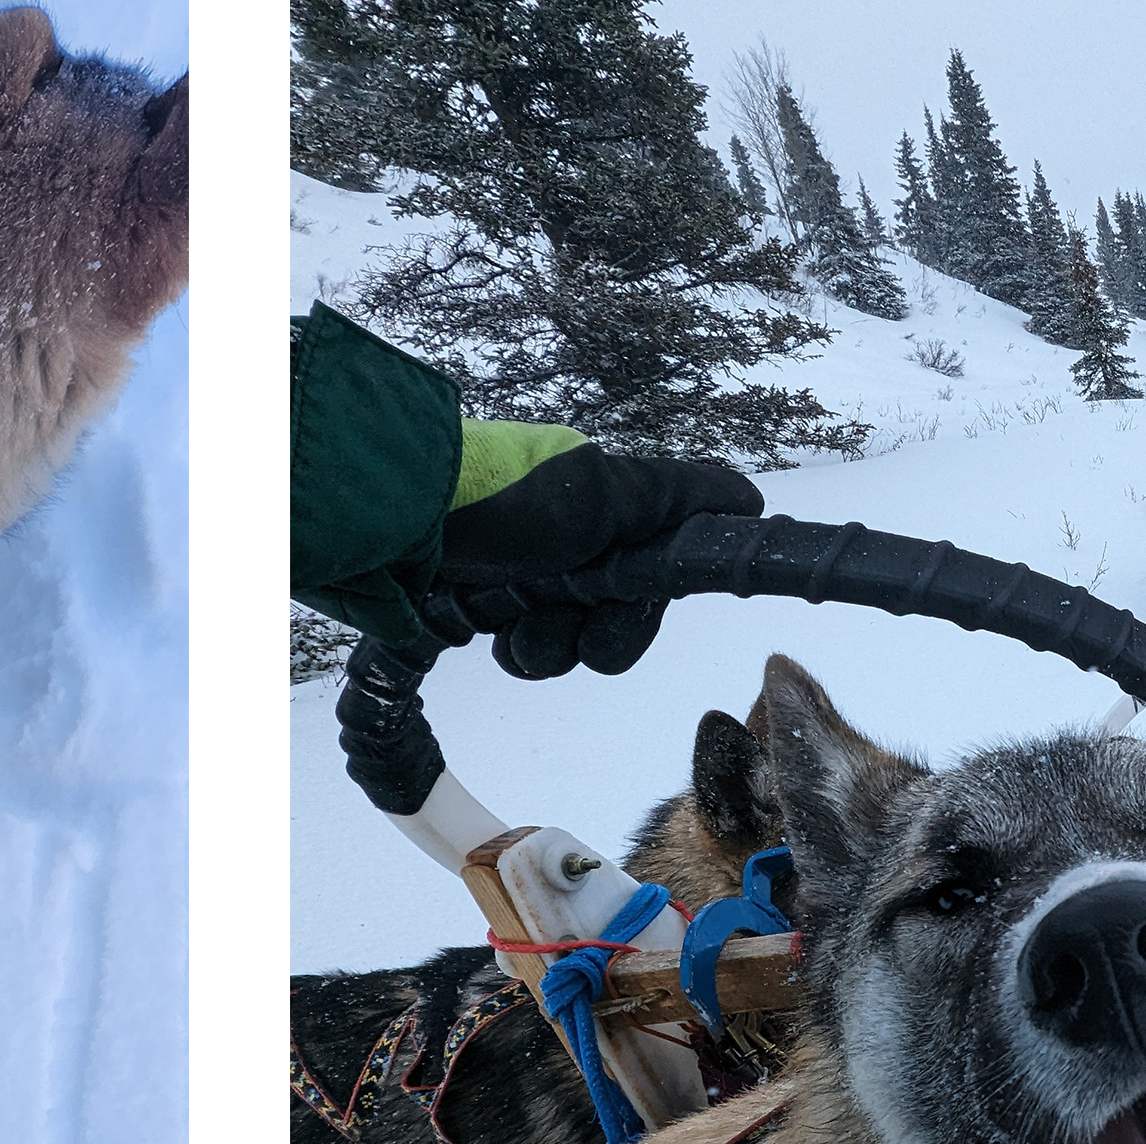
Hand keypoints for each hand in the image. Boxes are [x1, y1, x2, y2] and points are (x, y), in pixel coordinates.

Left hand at [411, 443, 762, 678]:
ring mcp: (518, 577)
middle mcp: (565, 544)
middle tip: (554, 606)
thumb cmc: (505, 502)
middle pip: (611, 622)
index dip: (637, 607)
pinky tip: (488, 637)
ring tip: (507, 623)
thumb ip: (677, 496)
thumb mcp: (603, 490)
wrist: (393, 523)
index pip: (656, 579)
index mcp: (601, 511)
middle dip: (588, 630)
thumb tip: (751, 501)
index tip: (613, 603)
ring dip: (543, 645)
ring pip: (564, 645)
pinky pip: (518, 651)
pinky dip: (510, 651)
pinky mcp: (473, 605)